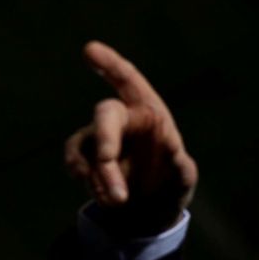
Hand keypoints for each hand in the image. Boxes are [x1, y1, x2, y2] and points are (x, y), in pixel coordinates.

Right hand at [64, 41, 197, 237]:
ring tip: (120, 200)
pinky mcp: (84, 155)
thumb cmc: (171, 182)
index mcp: (150, 113)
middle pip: (106, 114)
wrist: (149, 209)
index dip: (110, 65)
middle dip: (106, 137)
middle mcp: (123, 118)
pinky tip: (103, 196)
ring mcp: (100, 136)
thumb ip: (182, 167)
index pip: (129, 81)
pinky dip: (86, 178)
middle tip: (107, 159)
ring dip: (101, 174)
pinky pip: (75, 161)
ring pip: (90, 147)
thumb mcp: (183, 178)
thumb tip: (177, 155)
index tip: (89, 50)